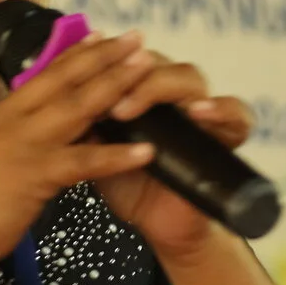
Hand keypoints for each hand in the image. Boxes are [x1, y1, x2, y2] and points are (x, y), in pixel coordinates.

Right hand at [0, 33, 160, 276]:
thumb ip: (9, 138)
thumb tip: (33, 129)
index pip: (43, 75)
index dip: (75, 54)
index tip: (102, 36)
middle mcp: (11, 121)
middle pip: (65, 80)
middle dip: (104, 56)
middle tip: (137, 38)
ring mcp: (23, 146)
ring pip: (77, 108)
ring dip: (116, 85)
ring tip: (148, 68)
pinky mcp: (34, 176)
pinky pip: (83, 163)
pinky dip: (116, 156)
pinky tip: (146, 152)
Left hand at [89, 40, 252, 261]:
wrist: (158, 225)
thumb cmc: (128, 184)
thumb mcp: (95, 150)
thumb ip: (81, 122)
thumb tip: (48, 96)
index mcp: (142, 92)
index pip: (126, 59)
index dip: (103, 60)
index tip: (75, 74)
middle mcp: (173, 95)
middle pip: (157, 62)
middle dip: (126, 74)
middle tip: (101, 98)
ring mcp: (201, 113)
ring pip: (190, 78)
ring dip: (158, 87)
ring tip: (129, 109)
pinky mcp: (227, 137)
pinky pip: (236, 114)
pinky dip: (221, 109)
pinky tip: (200, 112)